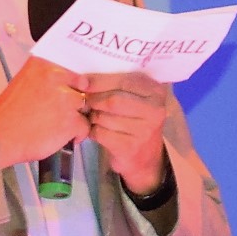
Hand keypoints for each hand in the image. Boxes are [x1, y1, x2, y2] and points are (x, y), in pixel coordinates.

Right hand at [0, 56, 89, 166]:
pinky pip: (84, 126)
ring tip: (59, 125)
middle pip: (82, 89)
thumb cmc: (9, 112)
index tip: (68, 93)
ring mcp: (65, 99)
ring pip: (84, 107)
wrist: (0, 135)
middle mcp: (56, 78)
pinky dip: (77, 134)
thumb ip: (45, 78)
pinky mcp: (70, 120)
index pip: (74, 71)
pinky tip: (62, 136)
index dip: (74, 85)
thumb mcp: (25, 82)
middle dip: (74, 101)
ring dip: (76, 116)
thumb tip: (65, 83)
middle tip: (61, 112)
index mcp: (43, 65)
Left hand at [81, 73, 173, 195]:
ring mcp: (145, 131)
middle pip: (113, 100)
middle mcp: (155, 110)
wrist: (145, 156)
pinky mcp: (131, 148)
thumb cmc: (133, 119)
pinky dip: (93, 131)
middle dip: (94, 100)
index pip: (124, 80)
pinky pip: (101, 134)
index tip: (81, 81)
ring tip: (95, 117)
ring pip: (104, 117)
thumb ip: (113, 84)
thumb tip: (80, 79)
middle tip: (86, 102)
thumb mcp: (132, 97)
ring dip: (93, 117)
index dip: (100, 80)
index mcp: (156, 91)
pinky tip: (96, 130)